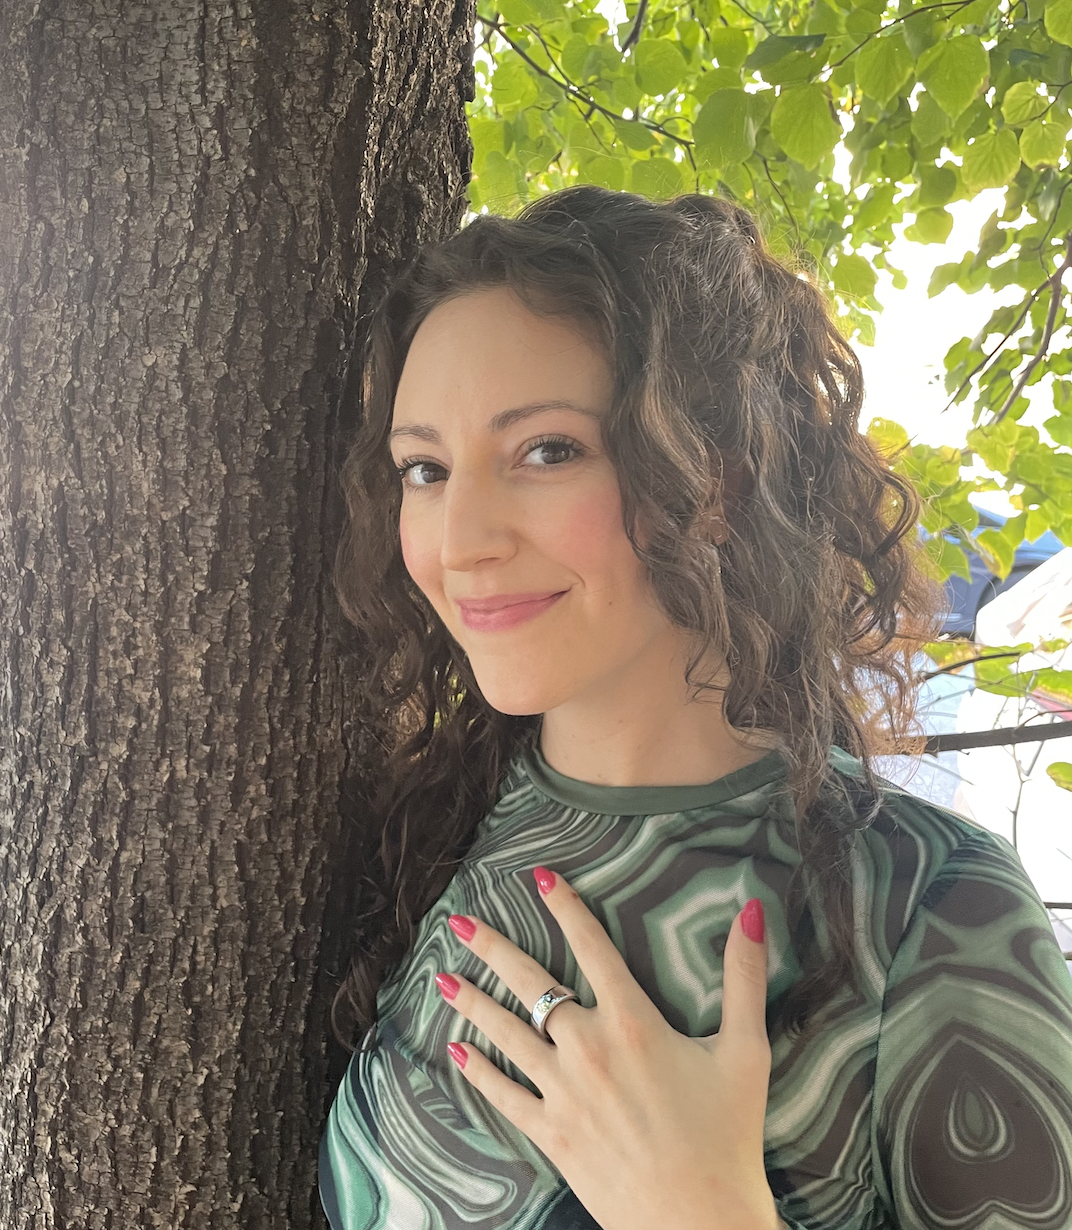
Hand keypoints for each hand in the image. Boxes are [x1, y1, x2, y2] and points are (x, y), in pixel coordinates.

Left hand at [434, 867, 780, 1229]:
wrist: (702, 1221)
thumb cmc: (729, 1136)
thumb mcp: (747, 1050)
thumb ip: (744, 976)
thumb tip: (754, 911)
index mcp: (633, 1021)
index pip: (592, 947)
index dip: (565, 907)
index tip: (539, 878)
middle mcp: (589, 1049)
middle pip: (530, 984)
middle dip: (492, 948)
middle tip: (460, 923)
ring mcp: (565, 1093)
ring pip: (506, 1034)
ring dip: (472, 1002)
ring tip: (443, 977)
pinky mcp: (552, 1134)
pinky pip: (504, 1095)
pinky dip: (478, 1071)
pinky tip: (457, 1051)